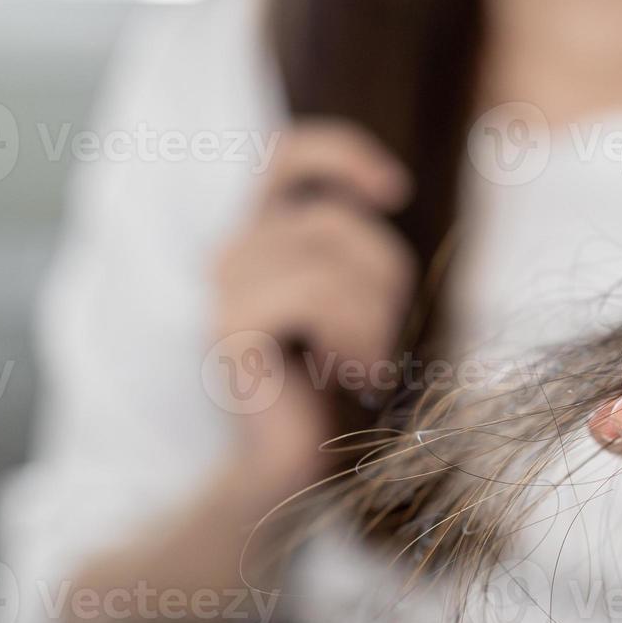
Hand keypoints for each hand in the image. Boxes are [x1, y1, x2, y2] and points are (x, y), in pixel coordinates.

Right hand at [212, 120, 417, 499]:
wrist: (298, 469)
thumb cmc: (338, 388)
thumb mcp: (359, 303)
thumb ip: (355, 249)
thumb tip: (386, 187)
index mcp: (263, 239)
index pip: (288, 156)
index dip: (341, 153)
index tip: (396, 190)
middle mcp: (234, 253)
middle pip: (336, 219)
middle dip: (384, 279)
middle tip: (379, 342)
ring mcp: (225, 289)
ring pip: (331, 256)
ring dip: (373, 316)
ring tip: (365, 364)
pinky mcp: (229, 328)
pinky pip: (314, 294)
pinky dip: (353, 334)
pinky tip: (350, 373)